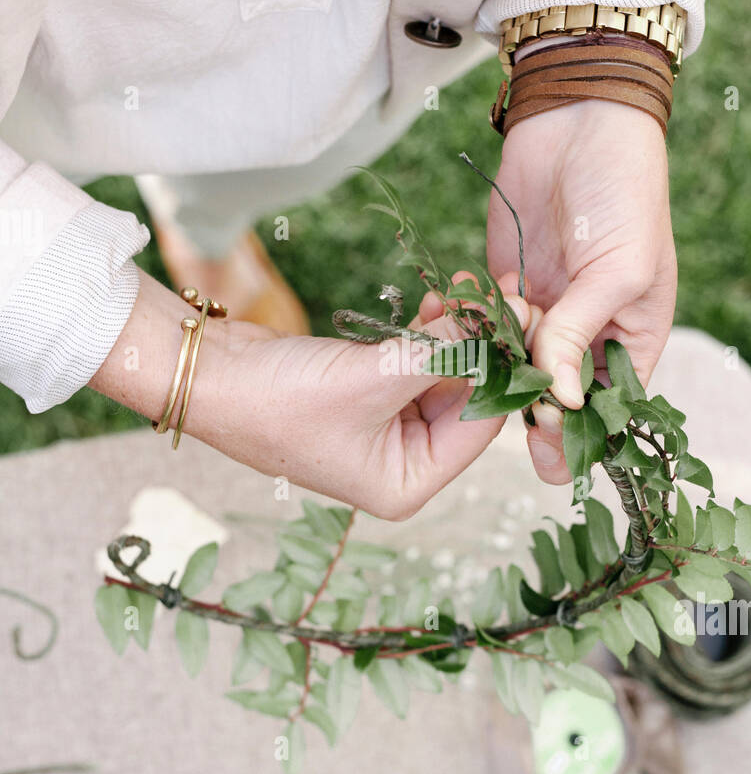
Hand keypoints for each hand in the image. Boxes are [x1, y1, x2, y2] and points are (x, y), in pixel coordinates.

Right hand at [92, 271, 531, 520]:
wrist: (205, 374)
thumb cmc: (280, 397)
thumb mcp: (373, 378)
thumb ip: (442, 355)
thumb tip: (500, 327)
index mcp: (407, 485)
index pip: (481, 427)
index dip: (503, 371)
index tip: (522, 319)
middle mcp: (400, 463)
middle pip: (466, 399)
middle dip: (481, 347)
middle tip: (500, 294)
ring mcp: (382, 429)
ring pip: (442, 375)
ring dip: (455, 334)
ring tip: (465, 289)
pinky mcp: (365, 394)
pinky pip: (414, 364)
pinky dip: (427, 335)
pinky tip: (437, 302)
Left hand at [487, 99, 676, 483]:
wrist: (578, 121)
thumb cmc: (622, 194)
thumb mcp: (617, 270)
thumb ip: (583, 334)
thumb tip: (563, 402)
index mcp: (632, 341)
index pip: (607, 410)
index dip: (578, 433)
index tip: (546, 436)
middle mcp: (587, 337)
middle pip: (552, 398)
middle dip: (525, 396)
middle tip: (502, 379)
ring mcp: (543, 314)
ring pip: (509, 365)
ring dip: (493, 354)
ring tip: (493, 314)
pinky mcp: (504, 287)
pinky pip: (482, 325)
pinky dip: (469, 319)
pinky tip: (465, 295)